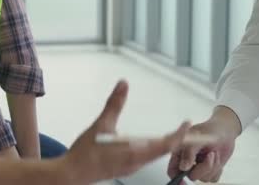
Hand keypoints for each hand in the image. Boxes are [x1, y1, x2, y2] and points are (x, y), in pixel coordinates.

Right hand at [60, 81, 190, 183]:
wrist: (73, 173)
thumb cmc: (86, 153)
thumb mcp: (101, 124)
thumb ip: (114, 103)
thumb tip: (123, 85)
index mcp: (135, 152)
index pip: (166, 144)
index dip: (179, 134)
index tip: (186, 124)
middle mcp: (137, 162)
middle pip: (164, 151)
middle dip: (176, 138)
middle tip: (184, 127)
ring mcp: (132, 167)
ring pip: (156, 156)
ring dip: (166, 145)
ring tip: (173, 134)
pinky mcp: (125, 168)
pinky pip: (146, 158)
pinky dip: (154, 149)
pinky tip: (150, 143)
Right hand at [167, 106, 239, 183]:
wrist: (225, 131)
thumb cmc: (209, 130)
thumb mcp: (197, 139)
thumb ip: (189, 153)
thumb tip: (183, 167)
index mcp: (180, 152)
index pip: (173, 169)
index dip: (176, 177)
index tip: (183, 182)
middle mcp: (188, 161)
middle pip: (191, 176)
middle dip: (203, 168)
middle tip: (210, 155)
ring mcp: (199, 166)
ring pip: (204, 178)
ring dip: (212, 166)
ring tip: (214, 153)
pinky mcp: (211, 170)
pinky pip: (213, 178)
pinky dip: (218, 169)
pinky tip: (217, 158)